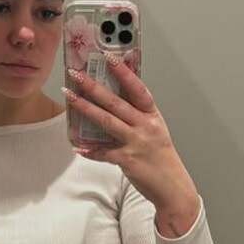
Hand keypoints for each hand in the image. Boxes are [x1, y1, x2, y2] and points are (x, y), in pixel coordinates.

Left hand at [64, 56, 200, 236]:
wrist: (173, 187)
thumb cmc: (162, 159)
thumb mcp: (156, 131)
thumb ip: (139, 116)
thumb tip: (116, 102)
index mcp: (152, 116)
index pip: (137, 88)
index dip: (123, 72)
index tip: (109, 57)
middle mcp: (145, 126)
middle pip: (115, 102)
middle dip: (94, 86)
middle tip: (77, 74)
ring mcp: (136, 143)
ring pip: (106, 121)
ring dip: (85, 108)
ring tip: (70, 96)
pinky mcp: (127, 160)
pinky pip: (103, 152)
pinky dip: (90, 151)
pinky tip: (78, 147)